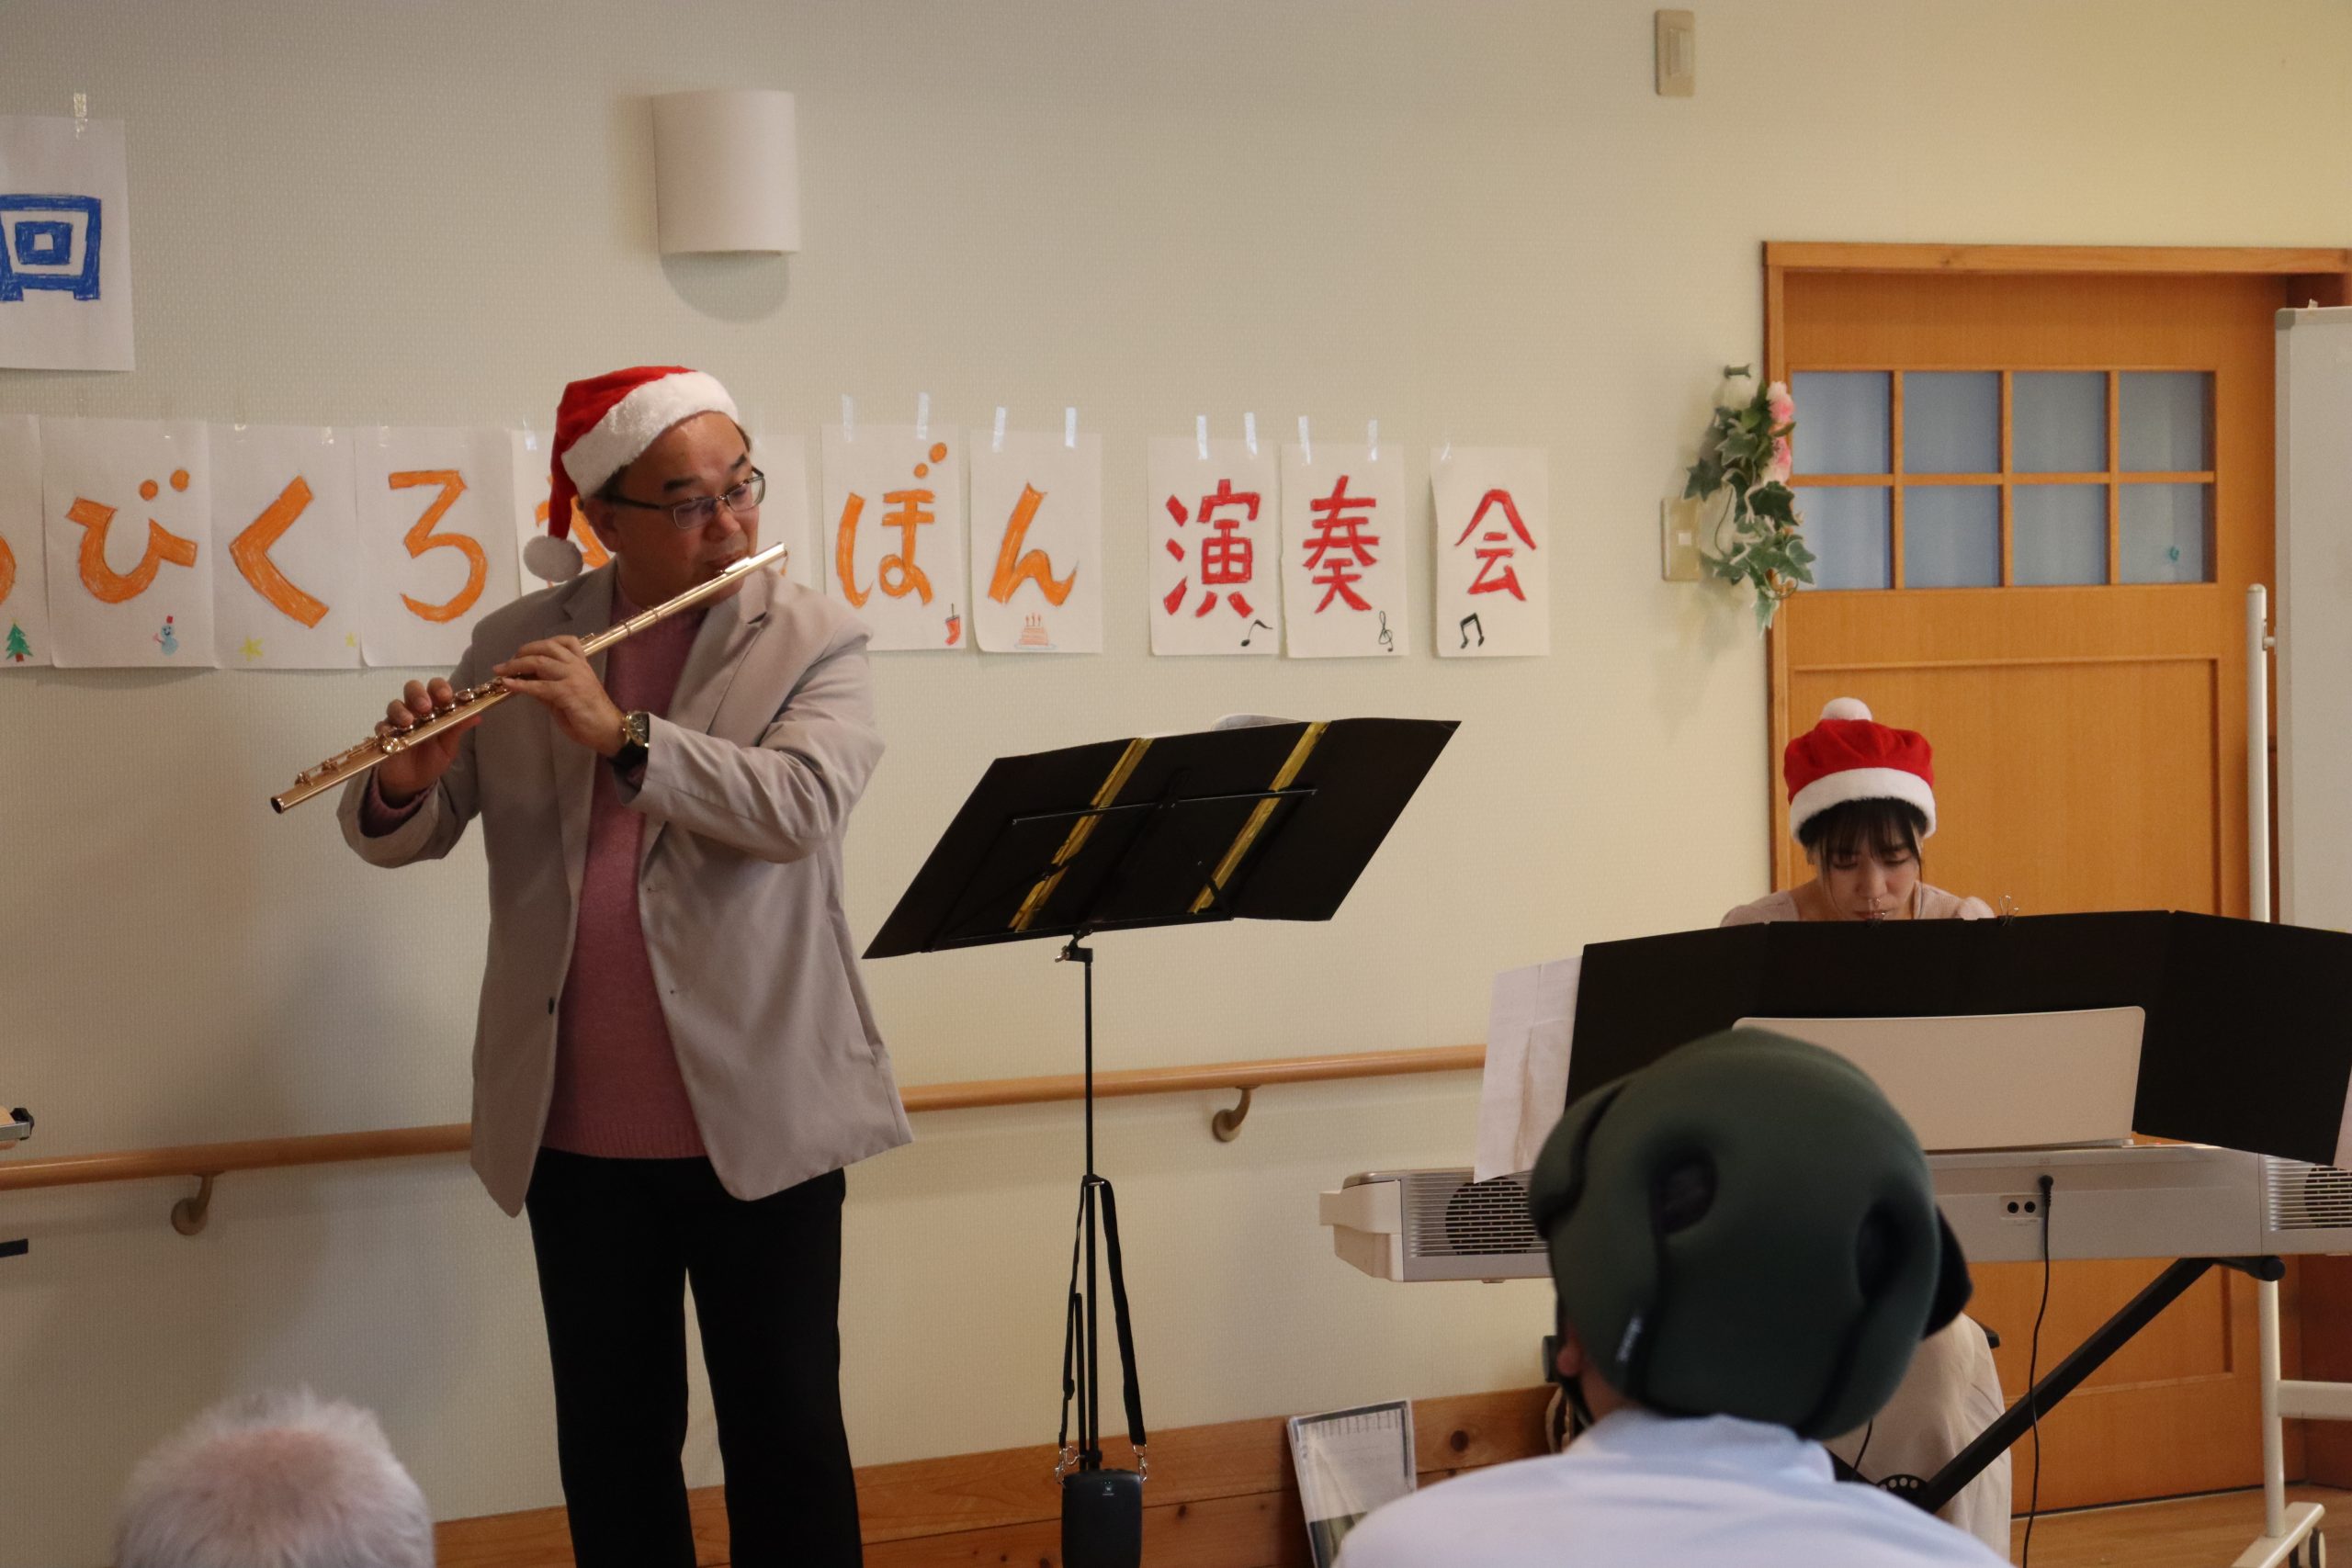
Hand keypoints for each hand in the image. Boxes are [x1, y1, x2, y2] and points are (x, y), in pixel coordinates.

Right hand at [375, 677, 483, 803]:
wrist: (413, 782)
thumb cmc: (433, 759)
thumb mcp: (449, 746)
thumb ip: (458, 730)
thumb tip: (477, 716)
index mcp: (435, 708)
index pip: (436, 689)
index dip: (440, 688)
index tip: (446, 696)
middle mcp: (415, 710)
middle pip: (413, 689)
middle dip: (418, 694)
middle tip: (425, 706)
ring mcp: (398, 720)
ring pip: (395, 705)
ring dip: (401, 710)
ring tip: (408, 721)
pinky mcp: (385, 734)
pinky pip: (381, 726)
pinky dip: (385, 728)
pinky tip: (391, 734)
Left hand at [494, 636, 625, 756]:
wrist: (610, 731)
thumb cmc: (591, 716)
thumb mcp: (567, 696)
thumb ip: (549, 686)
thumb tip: (527, 682)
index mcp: (581, 664)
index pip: (561, 642)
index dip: (538, 645)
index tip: (522, 654)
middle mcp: (577, 666)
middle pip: (545, 648)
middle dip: (522, 652)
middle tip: (506, 663)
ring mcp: (573, 677)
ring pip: (540, 662)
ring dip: (516, 665)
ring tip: (501, 671)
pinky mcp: (568, 692)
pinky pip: (539, 685)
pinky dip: (520, 684)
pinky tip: (508, 685)